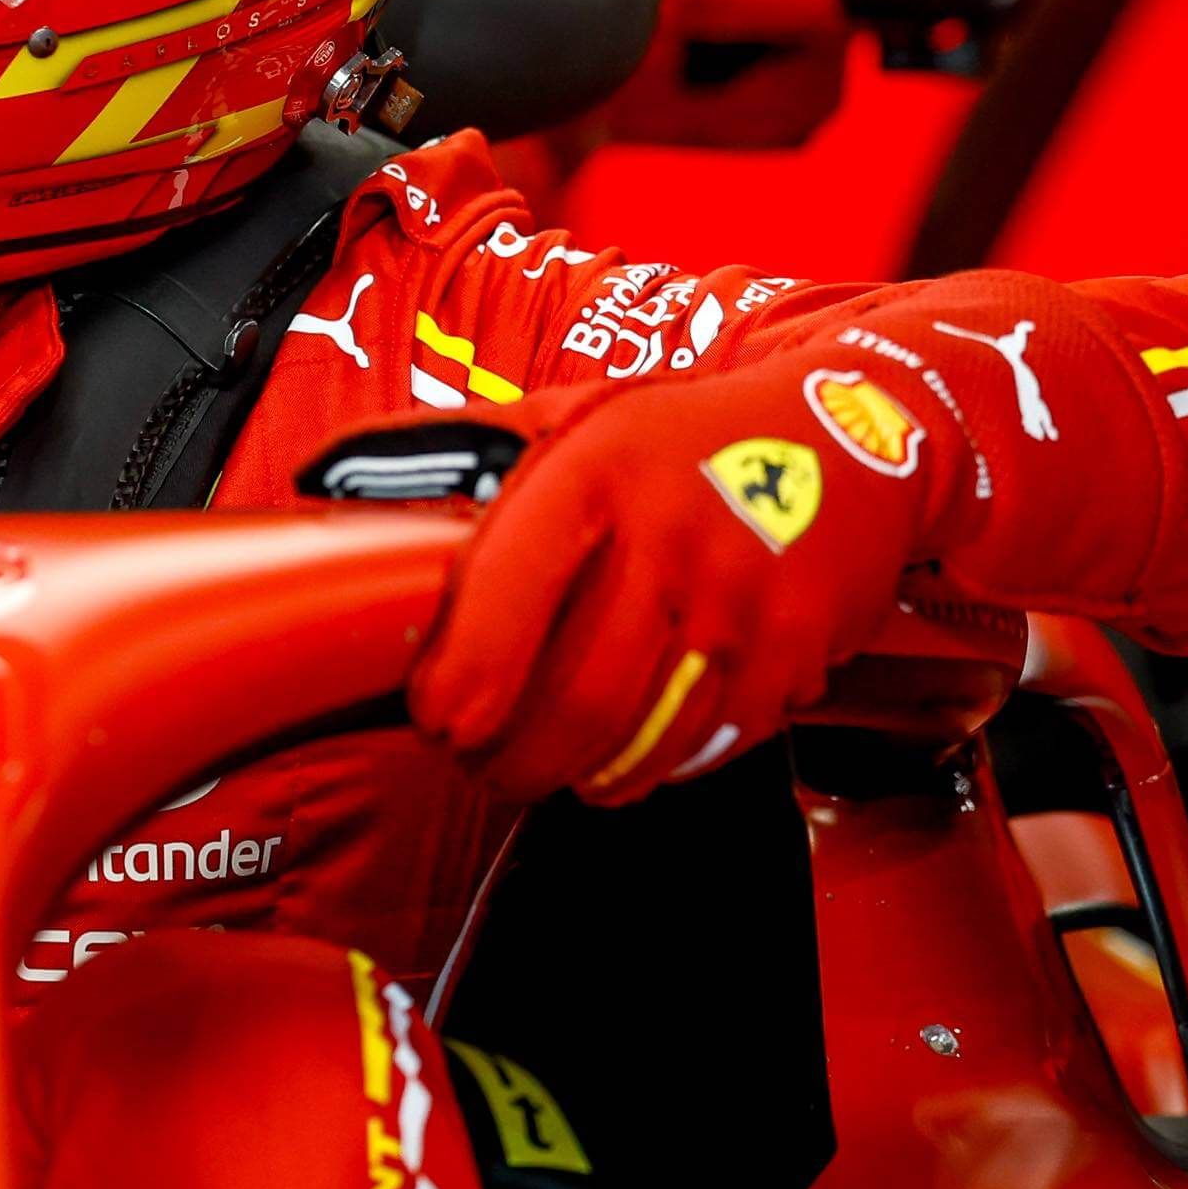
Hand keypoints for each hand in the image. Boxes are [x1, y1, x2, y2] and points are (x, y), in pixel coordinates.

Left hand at [405, 356, 968, 802]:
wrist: (861, 432)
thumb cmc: (687, 433)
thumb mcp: (572, 410)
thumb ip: (458, 450)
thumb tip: (326, 481)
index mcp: (594, 471)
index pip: (498, 610)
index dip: (454, 693)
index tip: (436, 715)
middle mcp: (670, 538)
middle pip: (568, 707)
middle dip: (510, 761)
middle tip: (486, 765)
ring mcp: (741, 605)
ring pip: (636, 746)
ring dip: (578, 778)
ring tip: (552, 766)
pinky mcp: (796, 657)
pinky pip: (705, 751)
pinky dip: (655, 769)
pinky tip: (632, 748)